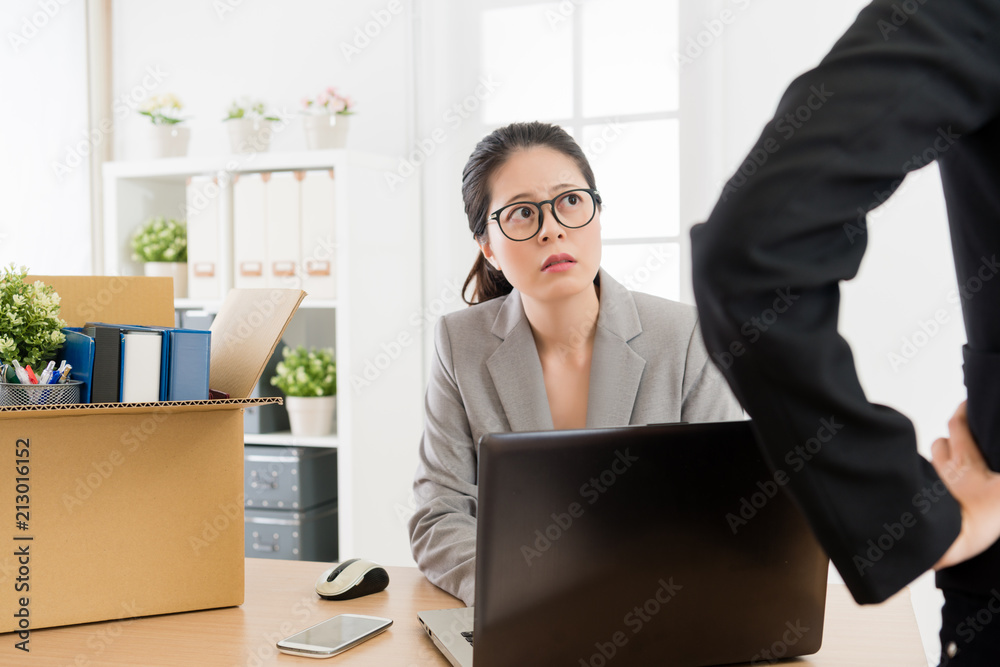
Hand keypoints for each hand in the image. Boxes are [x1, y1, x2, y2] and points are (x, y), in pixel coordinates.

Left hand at [931, 401, 999, 569]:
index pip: (957, 425)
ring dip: (942, 463)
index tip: (967, 404)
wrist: (945, 545)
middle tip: (963, 442)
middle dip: (950, 439)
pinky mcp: (924, 503)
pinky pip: (928, 486)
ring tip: (957, 470)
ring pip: (932, 464)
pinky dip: (935, 484)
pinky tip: (946, 494)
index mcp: (964, 460)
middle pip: (940, 444)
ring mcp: (931, 486)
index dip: (962, 412)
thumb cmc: (978, 518)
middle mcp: (943, 469)